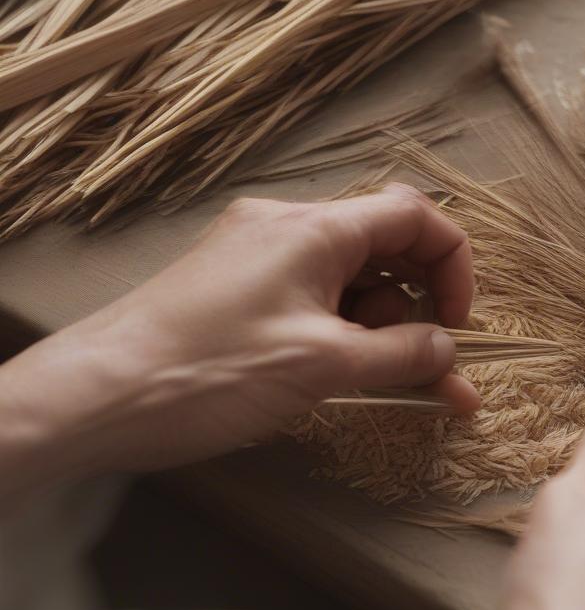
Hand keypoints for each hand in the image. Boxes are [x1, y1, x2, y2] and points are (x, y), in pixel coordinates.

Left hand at [0, 186, 477, 489]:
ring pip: (349, 275)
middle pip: (384, 244)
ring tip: (389, 379)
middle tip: (431, 360)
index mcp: (314, 228)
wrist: (100, 394)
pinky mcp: (237, 284)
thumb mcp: (323, 366)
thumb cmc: (213, 371)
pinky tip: (347, 370)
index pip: (413, 214)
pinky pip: (312, 294)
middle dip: (419, 301)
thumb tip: (449, 351)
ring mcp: (258, 254)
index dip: (453, 264)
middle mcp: (287, 226)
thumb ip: (401, 355)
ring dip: (382, 323)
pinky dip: (342, 328)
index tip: (458, 325)